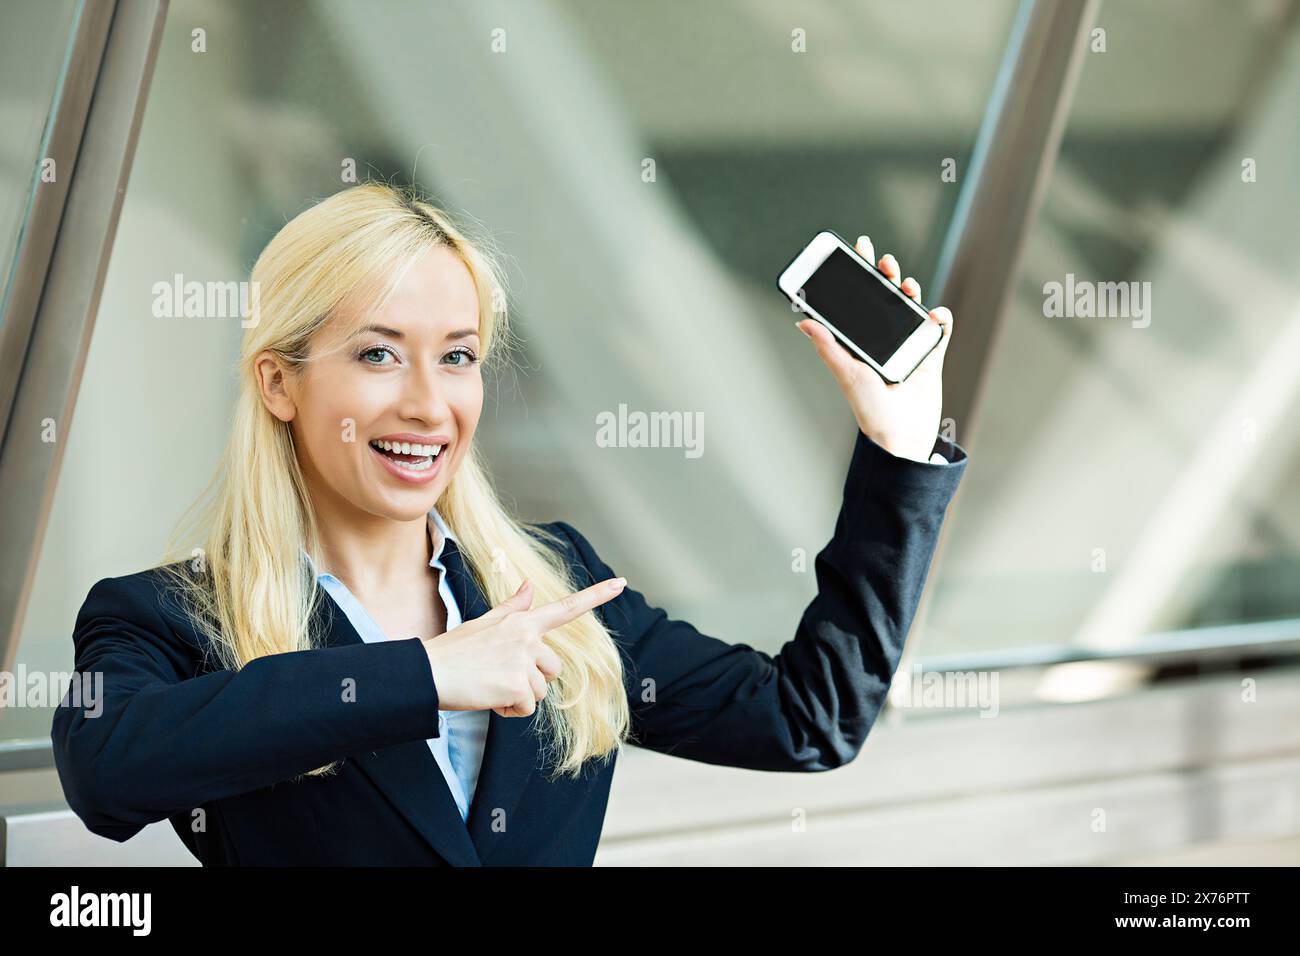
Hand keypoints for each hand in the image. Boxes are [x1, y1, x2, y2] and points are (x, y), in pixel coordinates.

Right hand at [423, 576, 625, 716]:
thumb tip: (530, 585)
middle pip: (553, 669)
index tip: (621, 582)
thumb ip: (513, 607)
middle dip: (532, 679)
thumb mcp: (485, 622)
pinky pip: (527, 709)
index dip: (597, 595)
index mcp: (522, 620)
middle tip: (499, 676)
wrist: (429, 673)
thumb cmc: (455, 650)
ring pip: (540, 692)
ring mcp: (525, 661)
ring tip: (490, 686)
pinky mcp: (519, 686)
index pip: (566, 607)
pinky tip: (489, 698)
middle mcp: (528, 637)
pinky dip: (510, 711)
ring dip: (519, 697)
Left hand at [795, 235, 952, 462]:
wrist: (901, 436)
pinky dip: (940, 320)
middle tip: (883, 261)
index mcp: (861, 342)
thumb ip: (828, 346)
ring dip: (910, 293)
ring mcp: (908, 346)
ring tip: (906, 286)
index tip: (857, 250)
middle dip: (885, 276)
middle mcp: (884, 340)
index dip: (859, 275)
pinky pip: (938, 331)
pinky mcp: (930, 356)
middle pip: (886, 299)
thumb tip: (803, 322)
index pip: (858, 301)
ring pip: (912, 309)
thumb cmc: (869, 410)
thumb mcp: (846, 373)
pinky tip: (935, 314)